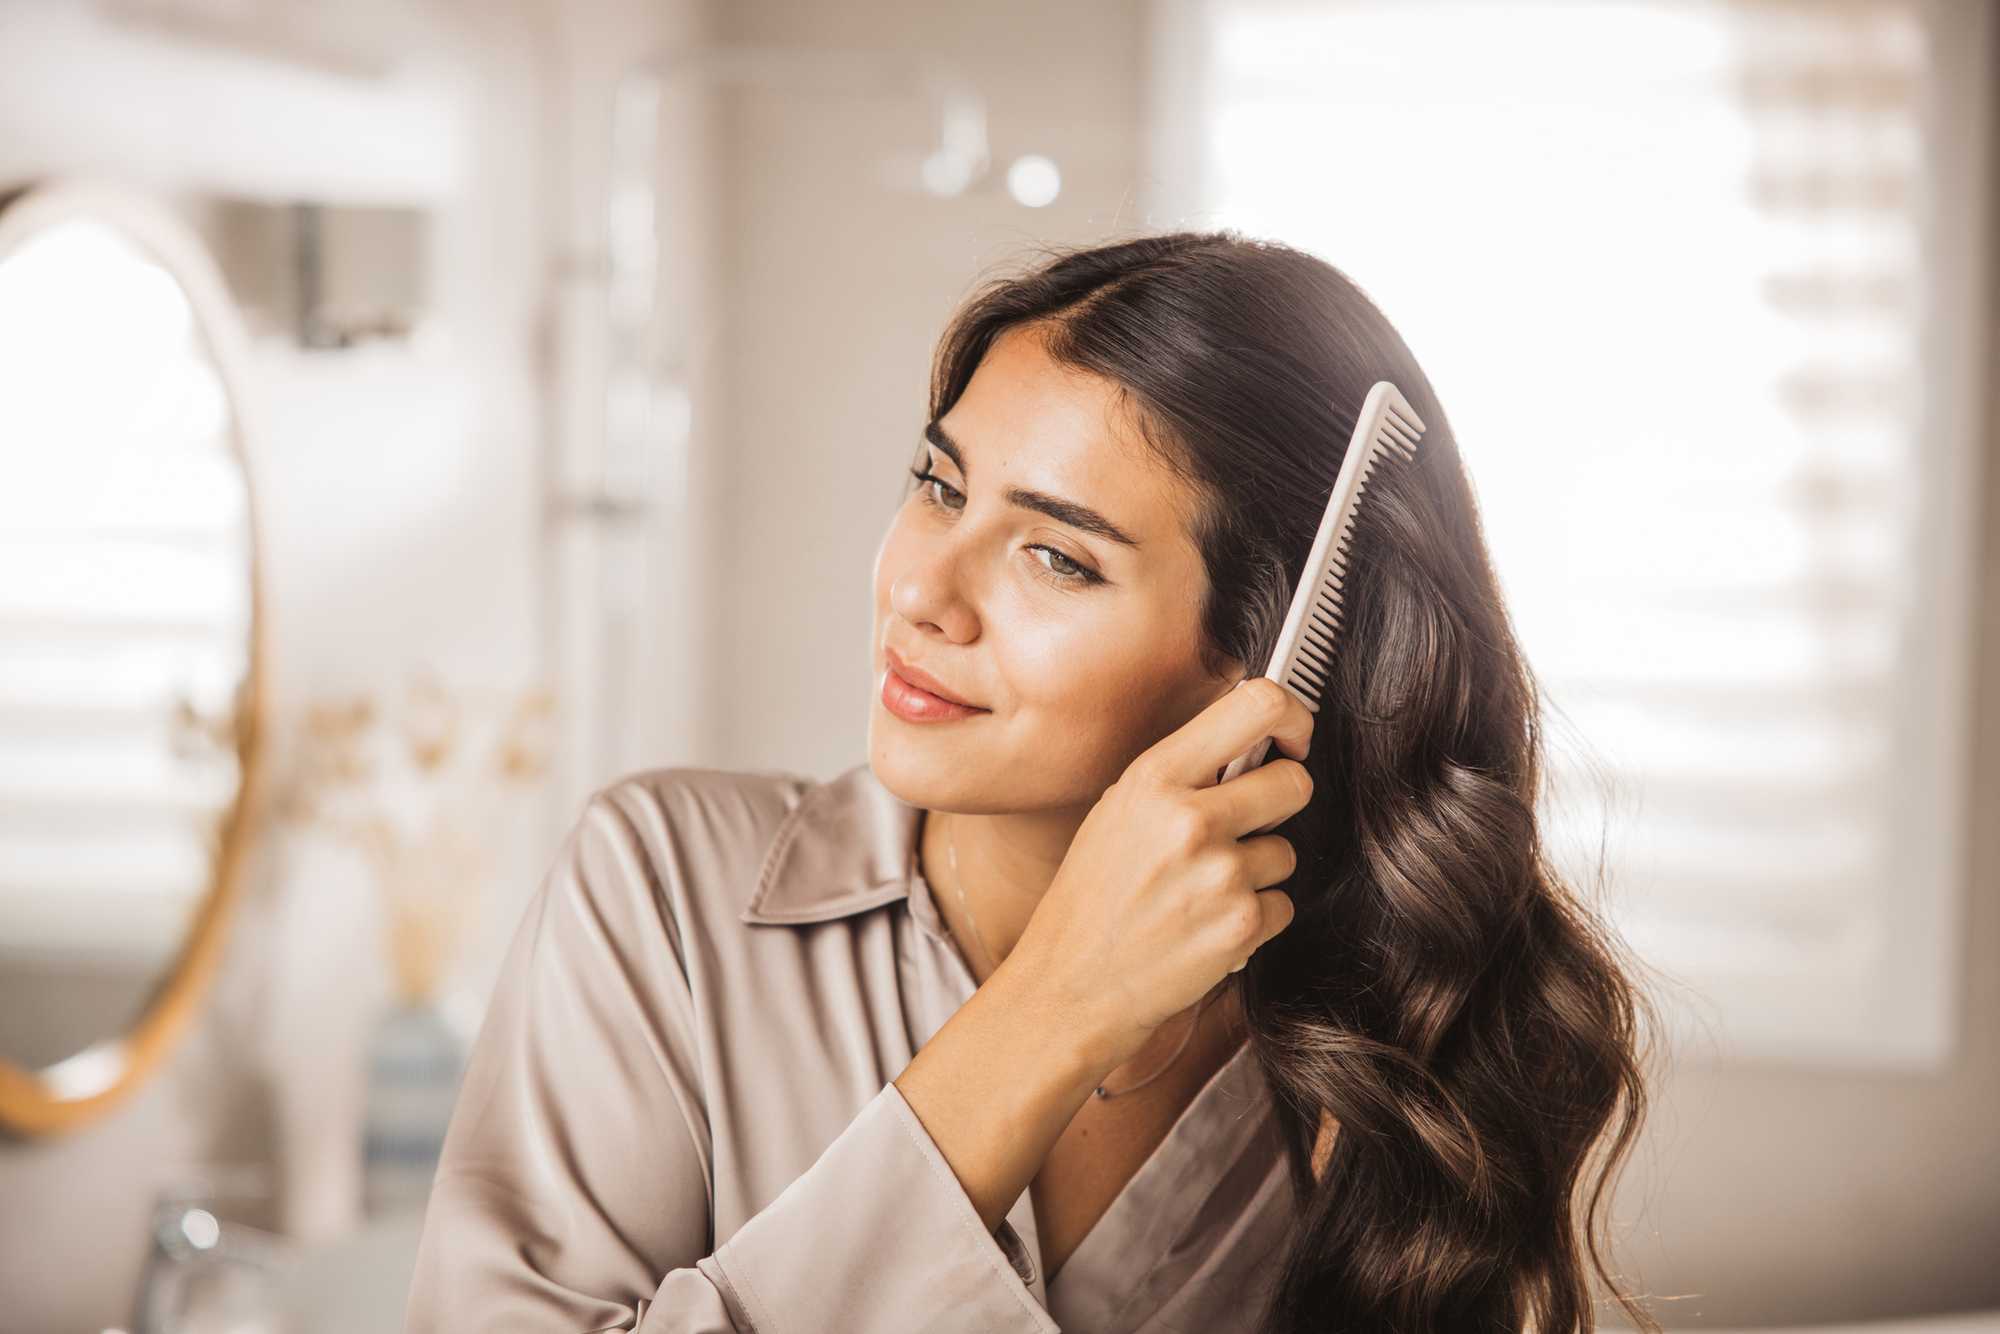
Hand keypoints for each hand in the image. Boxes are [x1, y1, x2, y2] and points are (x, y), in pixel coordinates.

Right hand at [1005, 677, 1314, 1071]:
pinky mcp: (1241, 927)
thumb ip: (1182, 776)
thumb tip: (1251, 748)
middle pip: (1294, 782)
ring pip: (1286, 852)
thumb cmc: (1091, 898)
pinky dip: (1253, 919)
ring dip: (1257, 872)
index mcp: (1155, 778)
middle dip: (1280, 803)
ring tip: (1201, 893)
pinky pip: (1282, 905)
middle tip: (1245, 827)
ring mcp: (1220, 875)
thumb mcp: (1117, 812)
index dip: (1292, 718)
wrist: (1070, 986)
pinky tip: (1206, 928)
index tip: (1292, 740)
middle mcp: (1190, 818)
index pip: (1259, 706)